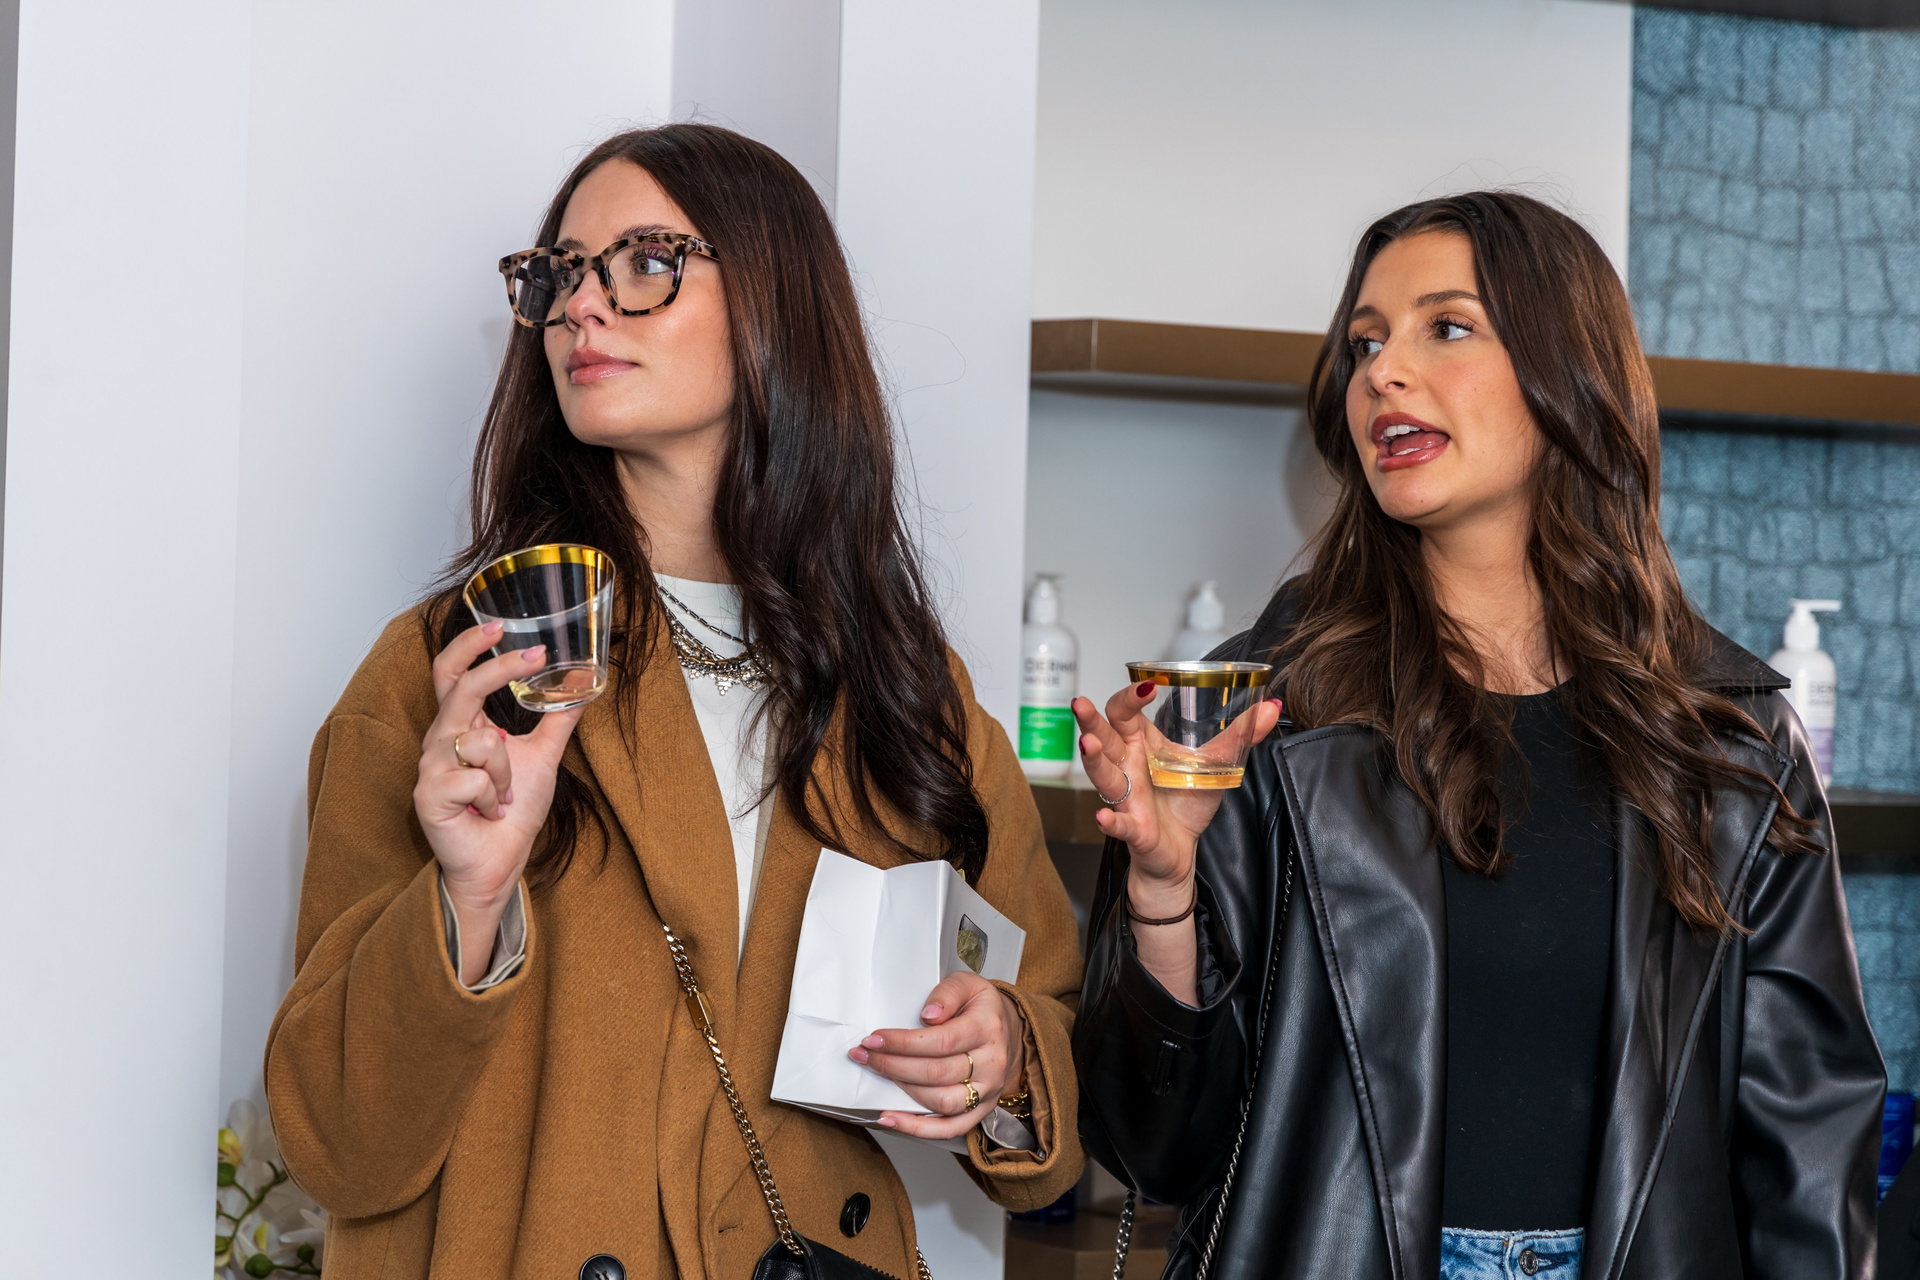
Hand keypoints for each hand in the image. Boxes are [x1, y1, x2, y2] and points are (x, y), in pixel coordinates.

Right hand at [414, 622, 584, 982]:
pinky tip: (486, 813)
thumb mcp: (542, 756)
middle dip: (497, 669)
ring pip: (481, 741)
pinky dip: (492, 796)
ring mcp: (430, 767)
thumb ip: (557, 719)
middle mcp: (440, 740)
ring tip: (501, 797)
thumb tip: (584, 683)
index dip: (470, 646)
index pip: (452, 673)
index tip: (501, 625)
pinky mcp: (428, 795)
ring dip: (506, 773)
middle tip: (532, 656)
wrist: (500, 861)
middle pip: (461, 688)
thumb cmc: (512, 812)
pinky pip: (474, 777)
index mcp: (461, 725)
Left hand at [850, 971, 1026, 1140]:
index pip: (942, 1041)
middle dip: (892, 1065)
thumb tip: (928, 1015)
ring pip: (941, 1102)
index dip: (903, 1043)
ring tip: (877, 1075)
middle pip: (936, 1073)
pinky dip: (918, 1129)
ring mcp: (987, 1091)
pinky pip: (950, 1129)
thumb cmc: (979, 1007)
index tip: (874, 1039)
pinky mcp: (980, 1111)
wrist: (1007, 1032)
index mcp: (987, 1028)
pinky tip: (891, 1119)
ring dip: (902, 1092)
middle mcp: (992, 1063)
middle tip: (864, 1055)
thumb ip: (947, 993)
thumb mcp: (967, 984)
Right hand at [1073, 682, 1281, 908]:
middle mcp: (1128, 766)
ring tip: (1089, 745)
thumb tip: (1273, 707)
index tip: (1146, 686)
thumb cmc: (1187, 804)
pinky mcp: (1131, 828)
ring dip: (1093, 760)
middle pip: (1102, 736)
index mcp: (1142, 744)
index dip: (1130, 697)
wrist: (1180, 852)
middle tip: (1081, 704)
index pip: (1125, 712)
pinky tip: (1104, 816)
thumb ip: (1241, 735)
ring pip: (1103, 775)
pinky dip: (1110, 821)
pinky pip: (1117, 823)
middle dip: (1090, 720)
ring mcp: (1126, 797)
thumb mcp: (1216, 765)